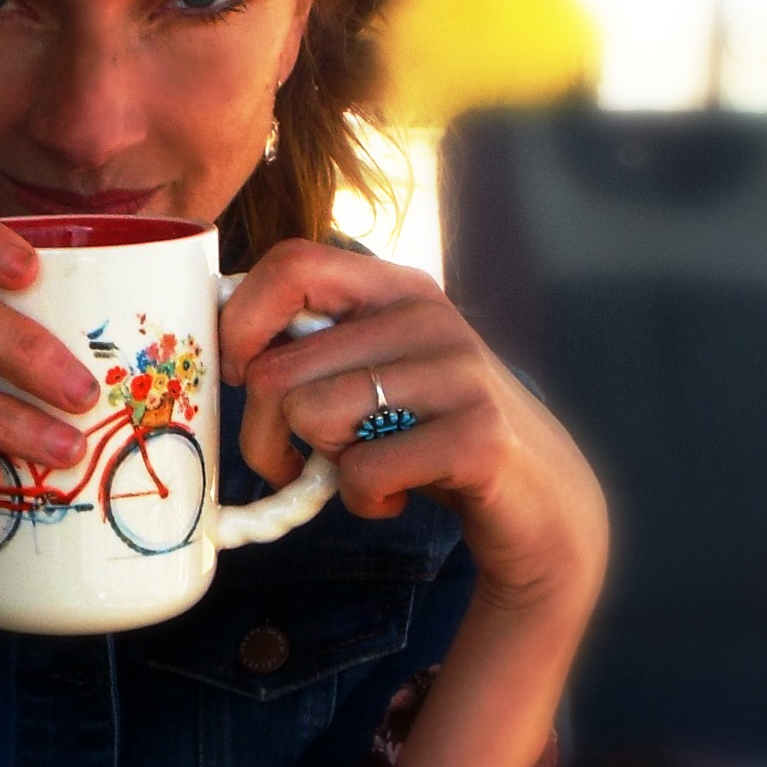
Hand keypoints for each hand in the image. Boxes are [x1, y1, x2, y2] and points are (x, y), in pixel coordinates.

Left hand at [220, 239, 606, 616]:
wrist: (542, 498)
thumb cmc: (432, 435)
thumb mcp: (379, 373)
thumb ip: (319, 350)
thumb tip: (223, 349)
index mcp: (396, 288)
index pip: (289, 265)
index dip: (239, 323)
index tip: (243, 376)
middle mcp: (428, 316)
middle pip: (280, 372)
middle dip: (265, 439)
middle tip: (296, 464)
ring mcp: (458, 371)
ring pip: (313, 419)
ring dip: (322, 469)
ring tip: (367, 471)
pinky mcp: (477, 435)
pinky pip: (363, 472)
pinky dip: (364, 501)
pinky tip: (396, 496)